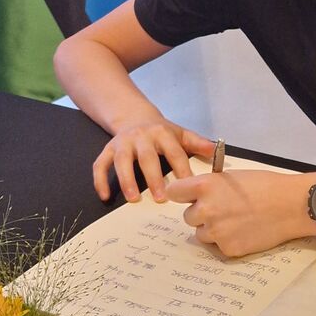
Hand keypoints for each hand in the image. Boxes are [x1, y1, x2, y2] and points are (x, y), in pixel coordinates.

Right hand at [93, 119, 215, 203]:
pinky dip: (100, 181)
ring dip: (127, 180)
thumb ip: (196, 143)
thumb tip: (215, 150)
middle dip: (153, 178)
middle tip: (161, 198)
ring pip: (122, 161)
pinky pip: (100, 164)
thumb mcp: (180, 134)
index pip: (174, 152)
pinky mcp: (108, 149)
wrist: (135, 117)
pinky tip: (104, 196)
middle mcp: (141, 136)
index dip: (181, 169)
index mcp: (162, 133)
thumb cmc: (161, 132)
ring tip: (133, 199)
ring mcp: (122, 143)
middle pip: (147, 157)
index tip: (187, 186)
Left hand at [167, 170, 312, 256]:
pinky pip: (218, 246)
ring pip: (201, 233)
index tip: (187, 197)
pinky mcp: (228, 249)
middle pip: (188, 216)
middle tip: (223, 209)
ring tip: (235, 221)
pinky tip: (244, 231)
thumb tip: (195, 196)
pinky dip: (228, 241)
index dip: (181, 194)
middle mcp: (206, 210)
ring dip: (212, 229)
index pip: (174, 192)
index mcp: (205, 186)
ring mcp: (216, 232)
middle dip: (201, 214)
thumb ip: (210, 187)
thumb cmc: (265, 185)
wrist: (291, 205)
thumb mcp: (231, 178)